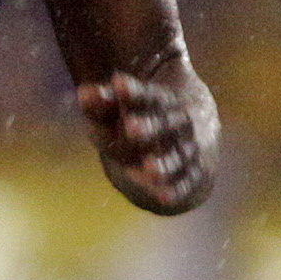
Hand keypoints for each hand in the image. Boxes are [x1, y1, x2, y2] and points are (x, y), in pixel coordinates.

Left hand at [78, 68, 213, 213]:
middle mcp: (180, 122)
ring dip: (164, 163)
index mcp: (162, 100)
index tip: (117, 82)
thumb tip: (83, 93)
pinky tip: (163, 197)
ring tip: (148, 169)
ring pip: (178, 155)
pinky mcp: (196, 170)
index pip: (147, 94)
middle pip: (165, 123)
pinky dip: (177, 188)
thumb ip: (104, 101)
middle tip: (129, 127)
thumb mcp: (127, 105)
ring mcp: (190, 146)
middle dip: (148, 126)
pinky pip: (187, 181)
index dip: (132, 91)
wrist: (197, 130)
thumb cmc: (148, 115)